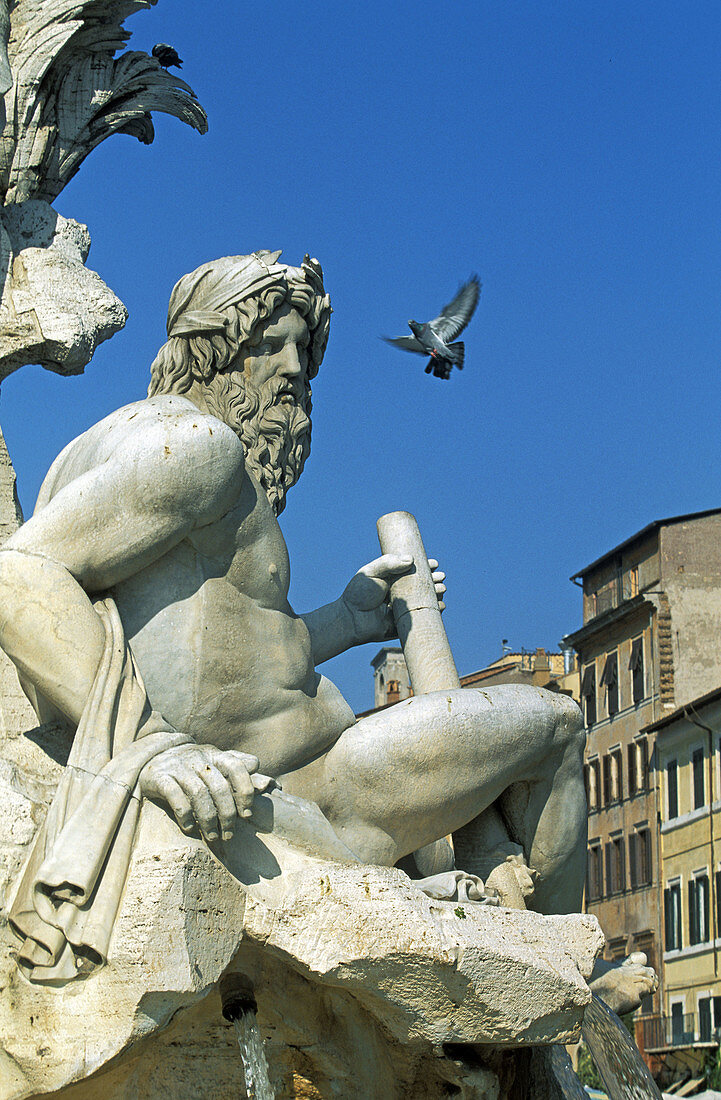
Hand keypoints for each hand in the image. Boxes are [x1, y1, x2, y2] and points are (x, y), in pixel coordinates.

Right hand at [139, 743, 273, 841]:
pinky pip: (175, 796)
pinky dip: (185, 814)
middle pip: (219, 786)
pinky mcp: (159, 777)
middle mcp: (199, 758)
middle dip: (228, 814)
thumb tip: (264, 779)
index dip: (245, 791)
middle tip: (229, 834)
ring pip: (199, 794)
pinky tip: (190, 828)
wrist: (153, 757)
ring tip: (212, 836)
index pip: (237, 767)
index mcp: (216, 755)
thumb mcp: (215, 764)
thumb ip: (239, 770)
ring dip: (208, 819)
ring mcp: (178, 766)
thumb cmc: (192, 767)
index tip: (247, 814)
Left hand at [341, 554, 445, 644]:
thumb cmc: (358, 594)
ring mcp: (403, 608)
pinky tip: (440, 606)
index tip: (434, 564)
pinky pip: (422, 618)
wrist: (351, 619)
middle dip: (434, 580)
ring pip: (425, 600)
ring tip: (441, 589)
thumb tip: (411, 560)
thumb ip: (388, 563)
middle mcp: (399, 593)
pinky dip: (433, 612)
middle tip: (440, 577)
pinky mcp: (404, 623)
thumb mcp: (371, 572)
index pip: (412, 571)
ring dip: (436, 594)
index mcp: (392, 579)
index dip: (425, 567)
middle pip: (422, 585)